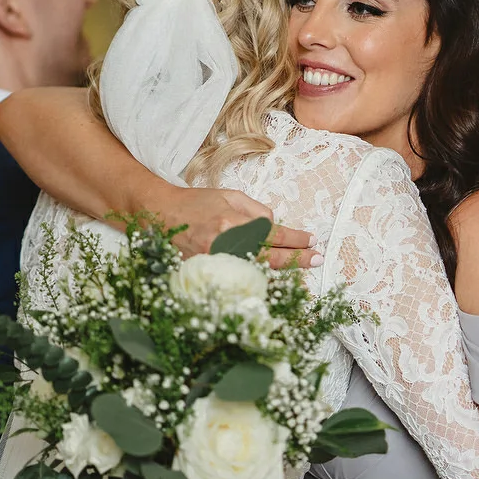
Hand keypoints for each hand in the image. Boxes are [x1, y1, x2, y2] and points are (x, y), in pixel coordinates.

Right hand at [150, 186, 317, 268]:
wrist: (161, 214)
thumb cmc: (197, 203)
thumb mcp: (230, 196)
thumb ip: (256, 211)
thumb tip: (275, 227)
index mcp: (233, 222)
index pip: (273, 234)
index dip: (295, 240)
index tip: (312, 241)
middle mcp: (226, 245)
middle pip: (269, 258)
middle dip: (297, 259)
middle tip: (317, 259)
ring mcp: (216, 263)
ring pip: (257, 272)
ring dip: (280, 274)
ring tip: (301, 275)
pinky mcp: (207, 274)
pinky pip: (238, 279)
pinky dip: (256, 281)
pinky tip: (270, 281)